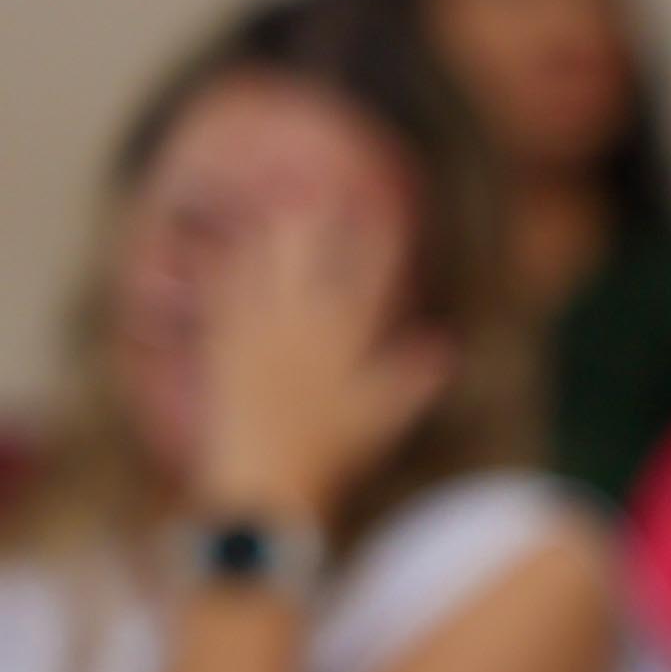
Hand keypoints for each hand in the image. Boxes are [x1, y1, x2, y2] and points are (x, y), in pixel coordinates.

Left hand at [189, 188, 452, 531]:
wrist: (265, 479)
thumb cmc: (331, 456)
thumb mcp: (383, 420)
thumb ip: (413, 379)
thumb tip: (445, 344)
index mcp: (344, 344)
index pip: (367, 282)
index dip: (378, 245)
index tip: (385, 216)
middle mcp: (301, 330)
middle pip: (311, 262)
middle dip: (322, 225)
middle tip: (324, 193)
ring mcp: (258, 334)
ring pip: (266, 270)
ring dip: (274, 236)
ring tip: (279, 208)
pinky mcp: (223, 346)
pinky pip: (226, 295)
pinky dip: (228, 267)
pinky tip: (227, 250)